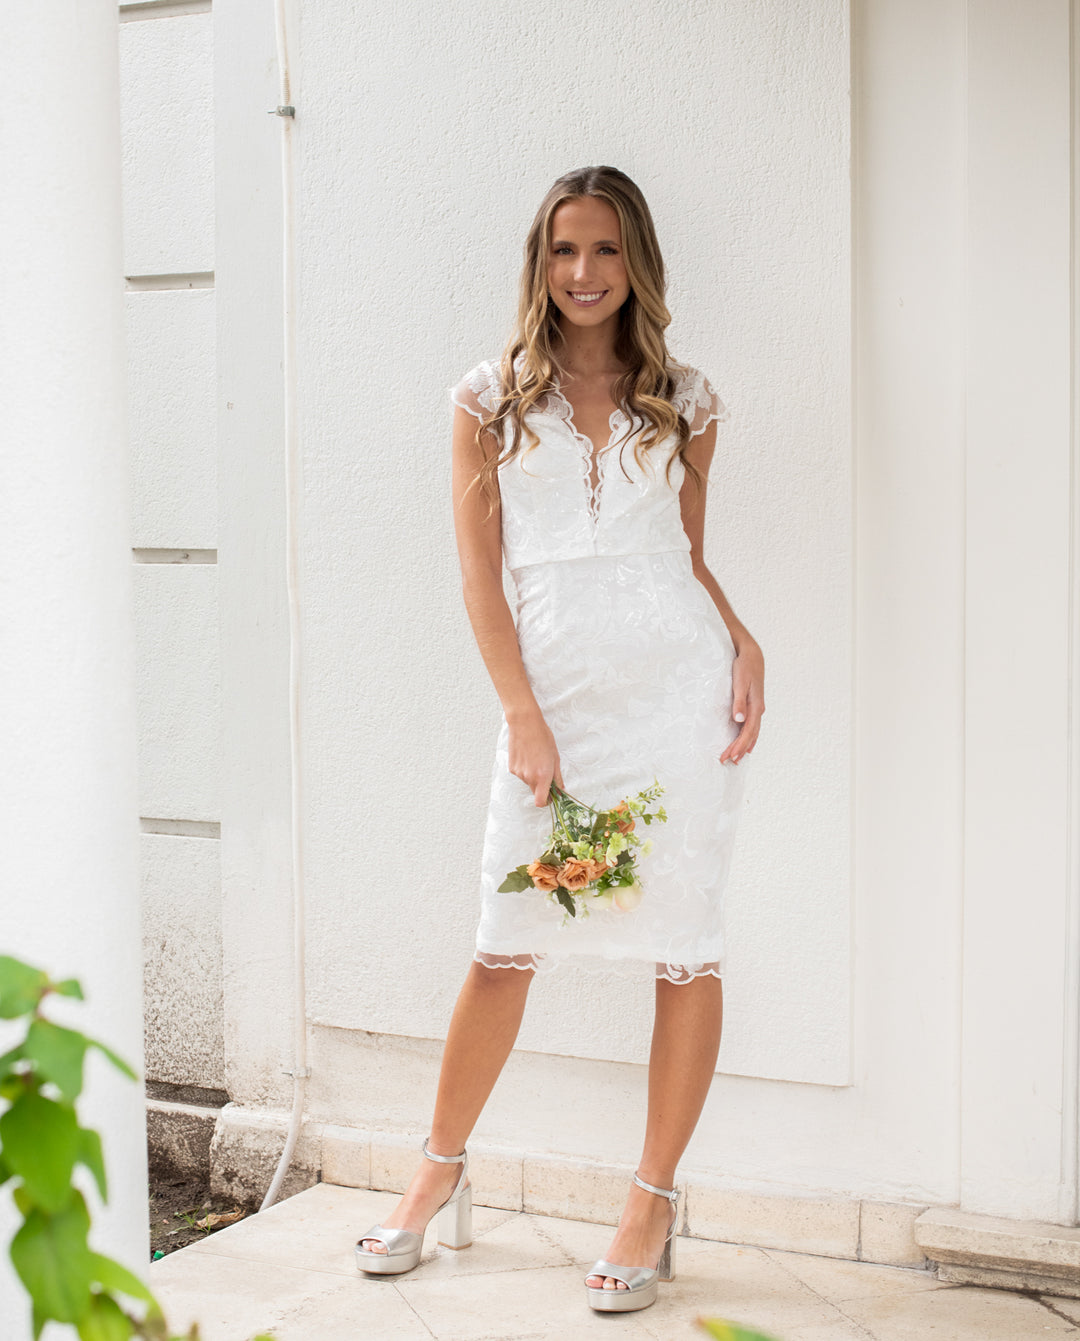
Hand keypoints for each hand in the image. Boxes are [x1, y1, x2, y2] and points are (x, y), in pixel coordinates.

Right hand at [507, 710, 565, 805]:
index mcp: (542, 776)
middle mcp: (529, 777)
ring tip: (535, 759)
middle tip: (546, 773)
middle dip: (541, 787)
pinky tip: (527, 756)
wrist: (525, 724)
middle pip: (535, 792)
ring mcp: (519, 773)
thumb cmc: (543, 737)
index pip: (540, 802)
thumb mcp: (555, 757)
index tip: (550, 796)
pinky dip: (525, 769)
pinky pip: (520, 774)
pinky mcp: (512, 767)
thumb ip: (557, 776)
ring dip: (532, 776)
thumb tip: (560, 789)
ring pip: (528, 782)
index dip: (546, 801)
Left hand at [721, 637, 764, 764]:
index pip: (747, 732)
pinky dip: (748, 737)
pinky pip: (752, 726)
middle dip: (739, 749)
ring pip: (753, 732)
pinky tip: (745, 743)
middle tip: (728, 761)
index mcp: (756, 707)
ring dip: (744, 745)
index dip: (738, 746)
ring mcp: (757, 708)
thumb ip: (739, 703)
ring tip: (736, 757)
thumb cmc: (744, 668)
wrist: (752, 655)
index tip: (729, 756)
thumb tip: (739, 721)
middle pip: (750, 735)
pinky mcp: (754, 705)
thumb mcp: (740, 683)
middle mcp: (758, 710)